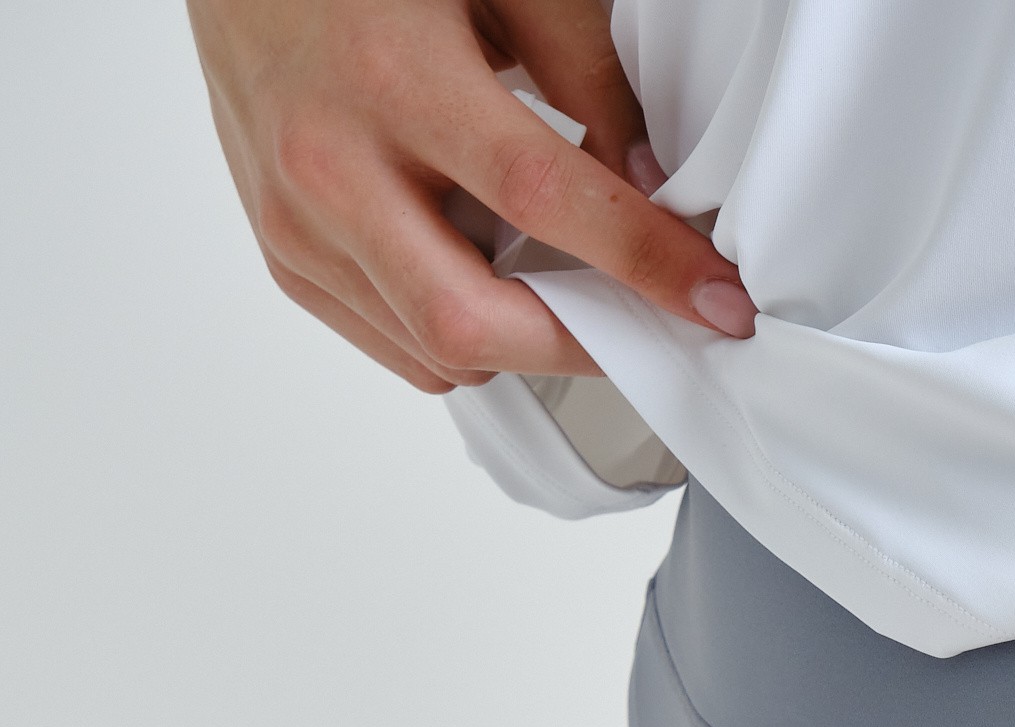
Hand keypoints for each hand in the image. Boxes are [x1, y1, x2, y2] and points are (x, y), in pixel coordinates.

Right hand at [188, 0, 754, 396]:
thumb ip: (580, 71)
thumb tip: (646, 181)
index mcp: (391, 79)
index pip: (545, 200)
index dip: (644, 263)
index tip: (716, 302)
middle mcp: (330, 164)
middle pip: (474, 321)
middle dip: (579, 344)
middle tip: (641, 324)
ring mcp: (297, 221)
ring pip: (435, 351)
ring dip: (518, 342)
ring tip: (556, 285)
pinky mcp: (284, 252)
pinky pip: (391, 342)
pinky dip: (456, 336)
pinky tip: (480, 273)